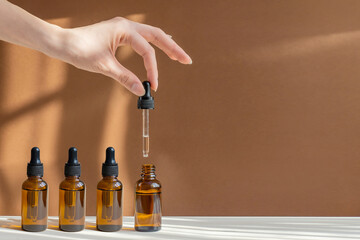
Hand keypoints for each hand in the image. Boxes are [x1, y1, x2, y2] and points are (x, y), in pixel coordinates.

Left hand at [57, 17, 191, 95]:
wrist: (61, 43)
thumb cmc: (79, 50)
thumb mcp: (104, 66)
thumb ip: (124, 78)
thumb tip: (140, 91)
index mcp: (124, 29)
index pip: (147, 51)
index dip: (153, 69)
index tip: (153, 86)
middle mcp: (126, 25)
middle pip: (157, 36)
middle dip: (173, 48)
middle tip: (186, 60)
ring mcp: (123, 28)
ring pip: (151, 34)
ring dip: (165, 44)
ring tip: (177, 54)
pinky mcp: (119, 33)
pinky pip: (142, 36)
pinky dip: (153, 42)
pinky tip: (159, 46)